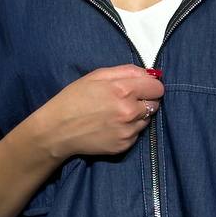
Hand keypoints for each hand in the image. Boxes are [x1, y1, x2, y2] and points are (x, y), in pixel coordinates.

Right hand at [45, 65, 164, 158]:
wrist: (58, 130)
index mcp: (123, 90)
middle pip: (155, 103)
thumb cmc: (74, 99)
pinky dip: (129, 129)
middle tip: (127, 100)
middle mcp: (129, 111)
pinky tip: (112, 126)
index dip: (150, 86)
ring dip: (137, 115)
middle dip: (145, 100)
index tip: (142, 87)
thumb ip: (126, 71)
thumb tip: (148, 73)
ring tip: (116, 114)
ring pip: (147, 119)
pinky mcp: (124, 145)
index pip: (157, 87)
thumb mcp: (97, 76)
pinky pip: (137, 133)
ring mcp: (128, 130)